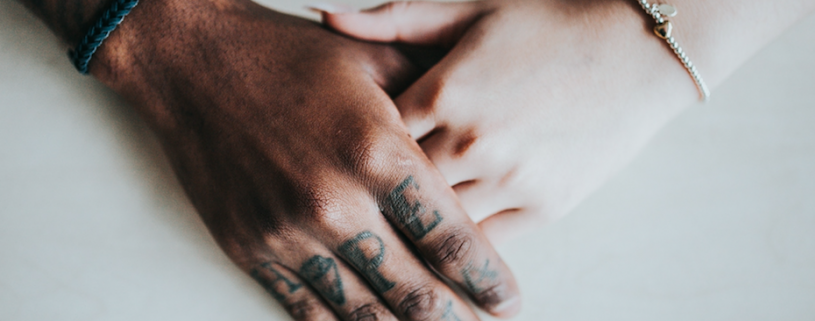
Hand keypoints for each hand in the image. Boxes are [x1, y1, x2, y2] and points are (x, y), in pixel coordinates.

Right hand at [72, 0, 519, 318]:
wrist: (193, 62)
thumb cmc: (289, 57)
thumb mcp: (374, 63)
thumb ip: (432, 103)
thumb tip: (478, 132)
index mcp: (377, 152)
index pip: (450, 237)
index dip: (486, 278)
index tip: (508, 300)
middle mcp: (336, 202)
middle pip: (414, 288)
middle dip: (456, 316)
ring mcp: (289, 232)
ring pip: (363, 308)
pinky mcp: (251, 247)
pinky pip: (307, 306)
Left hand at [320, 0, 722, 243]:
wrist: (639, 49)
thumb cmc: (550, 22)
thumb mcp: (470, 8)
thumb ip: (394, 19)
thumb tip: (323, 16)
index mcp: (446, 88)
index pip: (373, 137)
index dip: (354, 150)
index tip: (339, 158)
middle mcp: (472, 139)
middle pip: (397, 186)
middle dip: (374, 194)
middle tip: (353, 204)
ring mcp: (510, 177)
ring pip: (436, 222)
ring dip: (414, 226)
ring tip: (391, 233)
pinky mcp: (544, 205)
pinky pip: (484, 242)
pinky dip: (460, 247)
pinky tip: (443, 247)